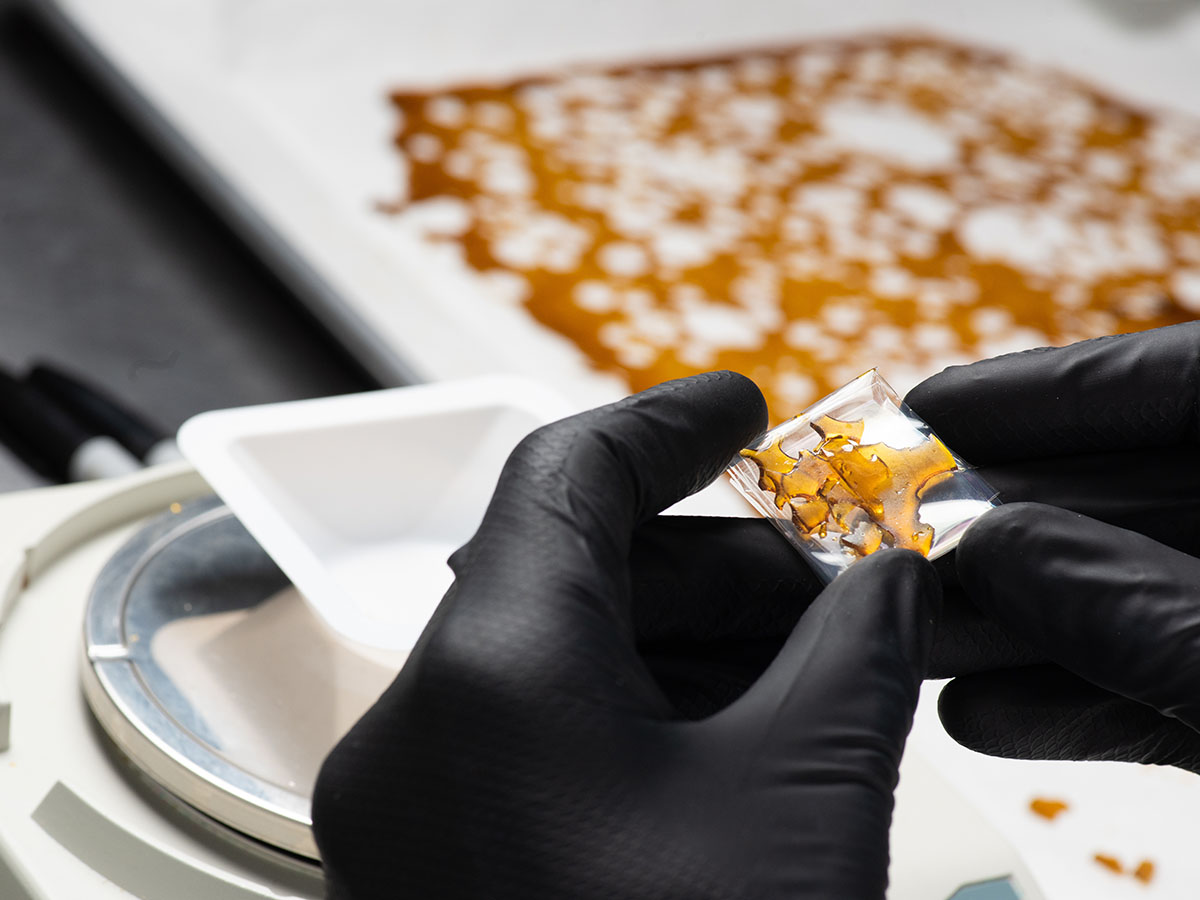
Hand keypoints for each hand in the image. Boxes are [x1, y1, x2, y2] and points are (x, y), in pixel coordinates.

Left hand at [312, 372, 940, 899]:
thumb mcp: (806, 794)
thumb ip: (857, 644)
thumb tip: (888, 575)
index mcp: (488, 678)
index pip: (567, 474)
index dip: (668, 423)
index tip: (740, 408)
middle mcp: (415, 730)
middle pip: (568, 566)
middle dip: (711, 562)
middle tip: (826, 584)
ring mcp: (408, 803)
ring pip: (554, 649)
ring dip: (683, 638)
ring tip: (805, 669)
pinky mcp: (435, 859)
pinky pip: (534, 731)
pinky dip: (635, 709)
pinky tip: (735, 735)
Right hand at [905, 322, 1199, 770]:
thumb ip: (1157, 619)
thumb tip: (998, 552)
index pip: (1188, 384)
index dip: (1057, 389)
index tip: (930, 406)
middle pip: (1139, 505)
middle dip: (1008, 526)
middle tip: (888, 533)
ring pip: (1142, 608)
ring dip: (1019, 626)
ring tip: (905, 634)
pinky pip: (1174, 705)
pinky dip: (1085, 710)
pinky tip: (987, 714)